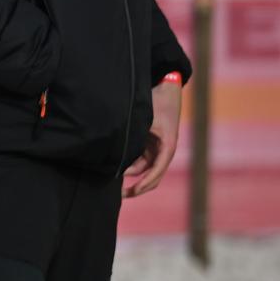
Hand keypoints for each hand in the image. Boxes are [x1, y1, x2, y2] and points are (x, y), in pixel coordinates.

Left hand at [124, 77, 182, 197]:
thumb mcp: (145, 118)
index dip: (144, 183)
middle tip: (118, 194)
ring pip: (144, 168)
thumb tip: (117, 152)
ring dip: (131, 175)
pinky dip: (130, 166)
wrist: (164, 86)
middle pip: (151, 175)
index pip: (156, 171)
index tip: (132, 191)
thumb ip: (133, 135)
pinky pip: (140, 160)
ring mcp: (157, 147)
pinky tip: (115, 169)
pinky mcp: (150, 143)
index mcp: (167, 146)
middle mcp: (163, 150)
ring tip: (112, 182)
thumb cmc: (157, 101)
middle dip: (137, 186)